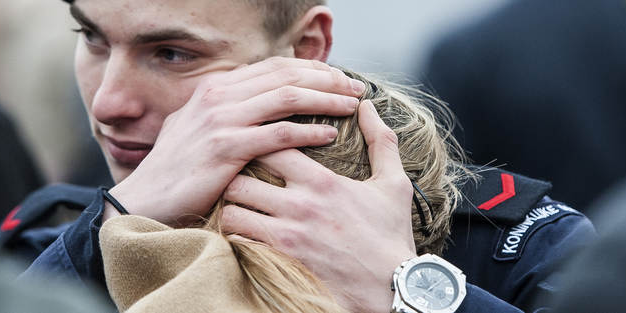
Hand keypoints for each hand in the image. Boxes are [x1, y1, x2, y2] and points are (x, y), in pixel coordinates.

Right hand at [106, 57, 366, 224]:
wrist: (146, 199)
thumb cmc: (178, 170)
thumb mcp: (198, 129)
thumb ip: (228, 112)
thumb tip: (261, 104)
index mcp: (215, 88)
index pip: (274, 67)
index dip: (311, 69)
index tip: (338, 79)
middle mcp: (218, 97)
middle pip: (286, 76)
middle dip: (327, 80)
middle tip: (355, 89)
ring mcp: (221, 120)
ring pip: (286, 98)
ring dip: (325, 99)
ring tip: (351, 106)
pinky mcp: (226, 148)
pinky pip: (278, 134)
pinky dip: (308, 132)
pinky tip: (329, 135)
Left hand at [219, 100, 417, 312]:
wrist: (393, 286)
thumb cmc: (391, 235)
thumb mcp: (394, 184)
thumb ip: (381, 141)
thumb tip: (368, 106)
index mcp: (322, 181)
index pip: (272, 144)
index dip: (260, 140)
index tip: (259, 144)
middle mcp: (299, 206)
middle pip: (240, 178)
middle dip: (234, 176)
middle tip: (237, 178)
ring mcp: (286, 236)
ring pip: (232, 213)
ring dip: (231, 209)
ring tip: (239, 207)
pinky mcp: (280, 263)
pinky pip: (239, 245)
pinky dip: (235, 239)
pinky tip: (244, 235)